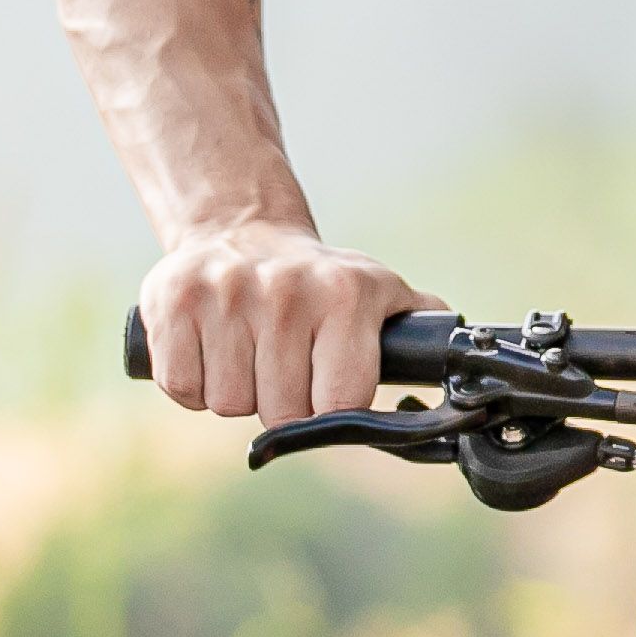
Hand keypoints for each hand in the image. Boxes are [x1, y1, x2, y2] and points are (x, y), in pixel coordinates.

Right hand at [135, 221, 430, 424]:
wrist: (241, 226)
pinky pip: (181, 386)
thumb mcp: (380, 292)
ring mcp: (224, 293)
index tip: (324, 384)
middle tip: (282, 361)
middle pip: (279, 410)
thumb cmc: (320, 280)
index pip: (337, 402)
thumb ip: (421, 326)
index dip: (328, 406)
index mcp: (344, 294)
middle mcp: (285, 290)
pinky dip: (192, 381)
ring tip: (248, 349)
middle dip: (280, 400)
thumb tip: (465, 356)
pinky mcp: (170, 300)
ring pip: (227, 404)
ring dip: (236, 390)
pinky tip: (210, 347)